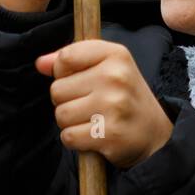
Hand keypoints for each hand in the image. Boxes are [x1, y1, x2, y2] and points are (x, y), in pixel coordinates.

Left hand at [35, 40, 173, 168]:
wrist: (154, 133)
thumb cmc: (124, 96)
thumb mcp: (107, 67)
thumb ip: (72, 60)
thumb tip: (40, 63)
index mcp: (116, 55)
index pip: (65, 57)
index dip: (62, 72)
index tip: (79, 79)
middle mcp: (115, 77)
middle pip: (57, 89)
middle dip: (66, 100)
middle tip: (90, 104)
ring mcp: (113, 106)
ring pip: (61, 114)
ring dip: (70, 122)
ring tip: (92, 120)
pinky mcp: (109, 134)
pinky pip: (68, 136)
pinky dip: (76, 140)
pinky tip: (94, 135)